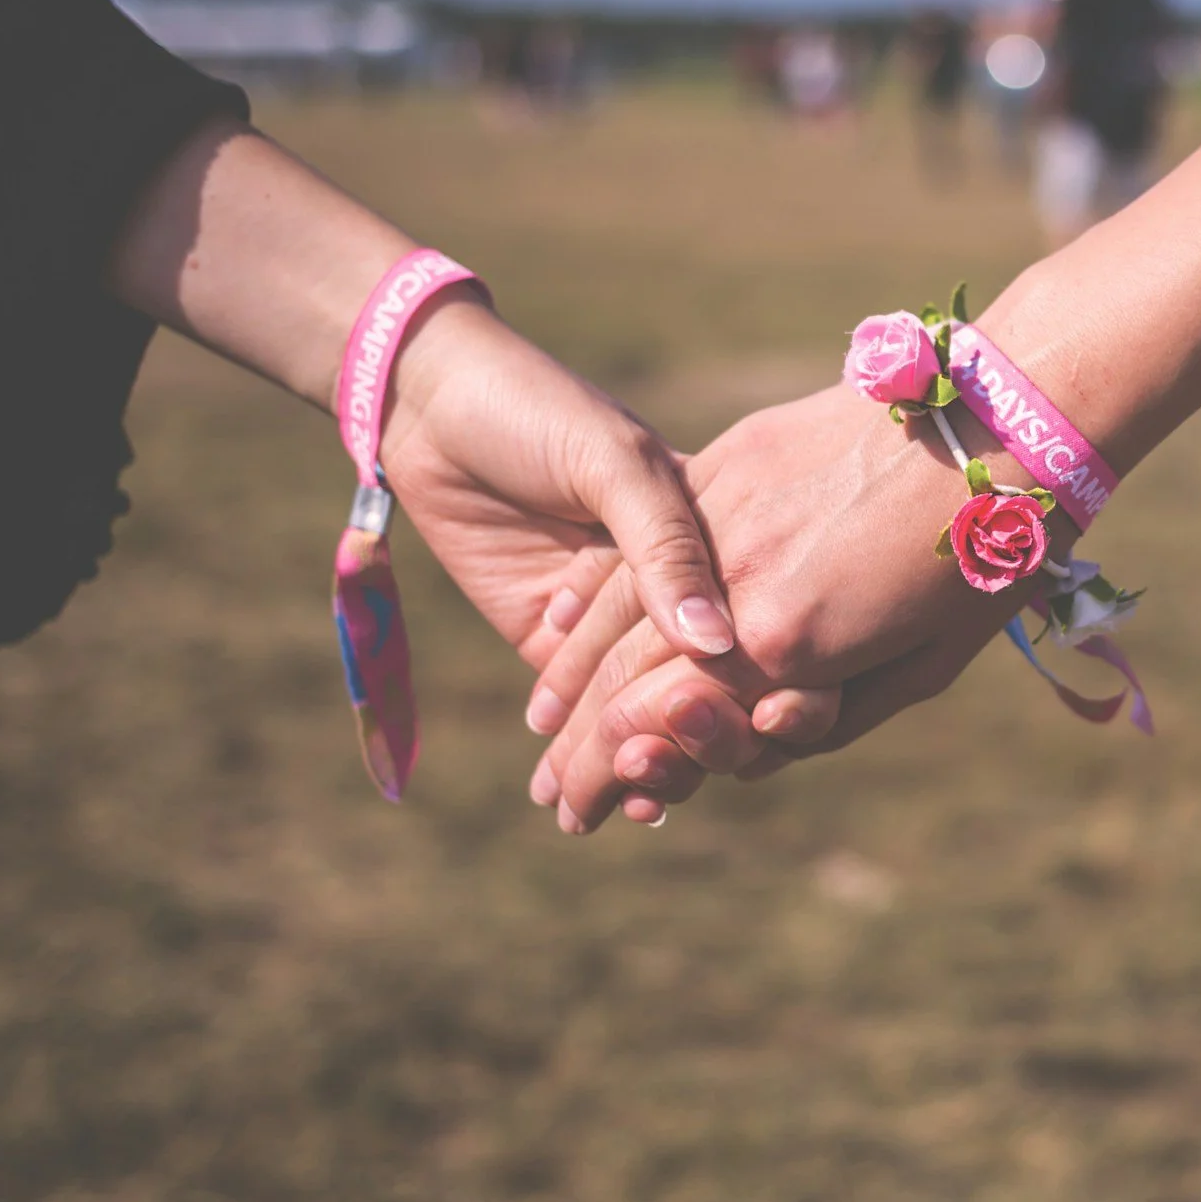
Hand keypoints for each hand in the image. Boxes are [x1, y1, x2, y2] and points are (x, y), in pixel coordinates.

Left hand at [377, 294, 838, 819]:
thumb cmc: (537, 409)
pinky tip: (628, 800)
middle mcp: (670, 583)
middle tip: (703, 774)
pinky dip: (610, 759)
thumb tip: (716, 643)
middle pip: (706, 677)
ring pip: (649, 707)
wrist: (426, 401)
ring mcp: (610, 619)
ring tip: (653, 800)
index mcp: (711, 530)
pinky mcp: (549, 642)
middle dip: (707, 735)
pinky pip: (588, 713)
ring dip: (659, 761)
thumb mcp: (614, 466)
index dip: (767, 676)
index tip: (774, 726)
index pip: (755, 618)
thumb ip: (665, 549)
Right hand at [525, 384, 1063, 831]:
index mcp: (785, 645)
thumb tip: (754, 735)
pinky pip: (647, 537)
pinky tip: (567, 626)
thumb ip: (826, 713)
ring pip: (620, 605)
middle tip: (555, 800)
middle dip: (584, 749)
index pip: (667, 727)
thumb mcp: (920, 668)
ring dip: (574, 678)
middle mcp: (736, 582)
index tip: (583, 817)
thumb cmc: (986, 558)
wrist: (1004, 417)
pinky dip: (602, 589)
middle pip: (628, 679)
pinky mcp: (731, 460)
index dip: (616, 777)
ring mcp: (724, 512)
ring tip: (545, 734)